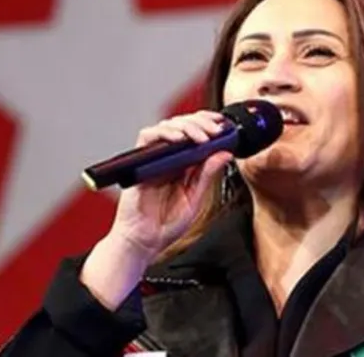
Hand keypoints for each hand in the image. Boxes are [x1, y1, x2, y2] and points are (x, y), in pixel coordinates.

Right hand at [107, 110, 234, 260]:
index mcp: (183, 165)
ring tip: (201, 137)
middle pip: (183, 125)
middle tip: (215, 130)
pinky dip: (164, 133)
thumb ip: (207, 175)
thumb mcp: (195, 198)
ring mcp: (154, 158)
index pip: (196, 134)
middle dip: (202, 122)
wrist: (143, 242)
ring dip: (187, 126)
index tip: (222, 124)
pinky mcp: (139, 161)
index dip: (208, 124)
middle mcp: (168, 158)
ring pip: (168, 126)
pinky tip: (179, 139)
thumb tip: (224, 154)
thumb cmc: (164, 225)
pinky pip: (148, 137)